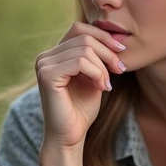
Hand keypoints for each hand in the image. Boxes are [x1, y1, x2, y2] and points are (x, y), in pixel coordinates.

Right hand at [34, 22, 127, 149]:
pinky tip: (101, 87)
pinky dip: (96, 73)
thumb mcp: (94, 76)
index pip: (79, 28)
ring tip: (107, 84)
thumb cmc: (81, 110)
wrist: (70, 137)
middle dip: (108, 52)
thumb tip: (114, 34)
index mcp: (54, 54)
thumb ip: (97, 56)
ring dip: (103, 66)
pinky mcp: (47, 75)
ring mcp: (44, 64)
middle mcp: (45, 56)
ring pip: (84, 49)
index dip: (103, 36)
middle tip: (120, 70)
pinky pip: (79, 61)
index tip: (122, 52)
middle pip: (84, 36)